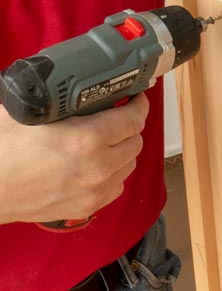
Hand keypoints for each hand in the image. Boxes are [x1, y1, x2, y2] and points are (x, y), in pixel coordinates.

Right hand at [0, 93, 148, 224]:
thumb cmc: (0, 151)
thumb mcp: (27, 111)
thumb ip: (58, 98)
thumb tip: (75, 83)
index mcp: (87, 138)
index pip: (134, 119)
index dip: (138, 104)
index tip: (135, 98)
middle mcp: (98, 166)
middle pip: (136, 141)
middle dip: (129, 126)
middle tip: (116, 117)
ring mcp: (94, 190)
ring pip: (129, 165)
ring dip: (123, 150)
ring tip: (107, 140)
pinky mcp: (86, 207)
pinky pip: (116, 186)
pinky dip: (113, 174)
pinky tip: (97, 165)